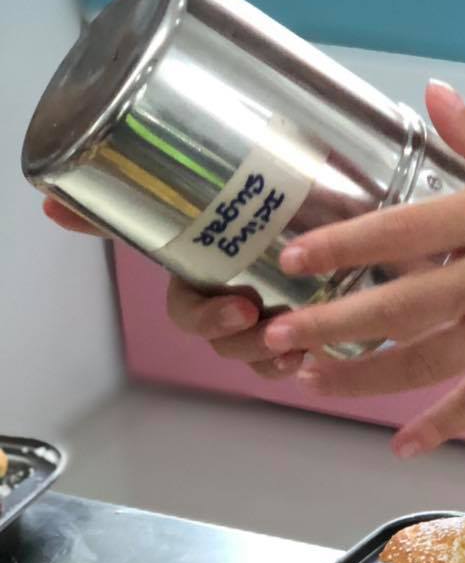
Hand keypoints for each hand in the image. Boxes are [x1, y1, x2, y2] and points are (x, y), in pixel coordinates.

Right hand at [41, 198, 303, 377]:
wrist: (318, 201)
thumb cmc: (249, 206)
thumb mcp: (198, 197)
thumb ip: (133, 203)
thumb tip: (49, 205)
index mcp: (205, 280)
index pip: (191, 312)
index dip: (209, 318)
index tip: (239, 308)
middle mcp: (231, 305)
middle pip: (227, 340)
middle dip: (241, 339)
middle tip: (266, 317)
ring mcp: (265, 322)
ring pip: (258, 354)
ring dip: (271, 355)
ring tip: (297, 344)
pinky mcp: (302, 329)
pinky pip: (289, 363)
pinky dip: (296, 364)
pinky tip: (312, 355)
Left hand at [262, 81, 464, 456]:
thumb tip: (430, 92)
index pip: (407, 231)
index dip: (346, 245)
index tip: (295, 257)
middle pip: (403, 306)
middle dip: (334, 324)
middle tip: (277, 334)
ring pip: (427, 361)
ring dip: (364, 374)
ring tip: (309, 379)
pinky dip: (440, 425)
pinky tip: (401, 446)